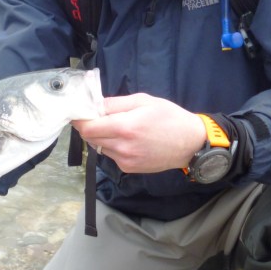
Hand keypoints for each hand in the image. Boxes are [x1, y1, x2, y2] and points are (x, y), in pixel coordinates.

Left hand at [72, 94, 205, 173]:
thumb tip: (93, 105)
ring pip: (99, 147)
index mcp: (124, 127)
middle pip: (90, 138)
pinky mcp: (129, 169)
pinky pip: (111, 155)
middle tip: (98, 116)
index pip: (87, 127)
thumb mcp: (143, 101)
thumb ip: (114, 103)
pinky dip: (112, 146)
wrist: (190, 143)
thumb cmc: (169, 117)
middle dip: (89, 126)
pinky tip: (128, 140)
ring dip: (101, 137)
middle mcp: (121, 147)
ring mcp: (125, 161)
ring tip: (118, 127)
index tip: (80, 112)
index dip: (79, 119)